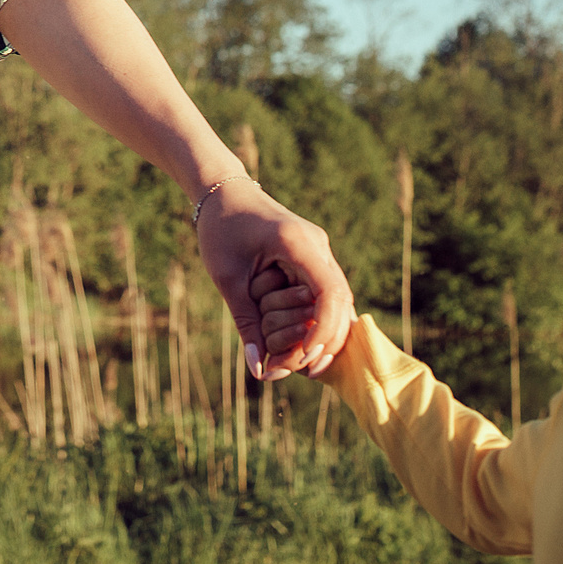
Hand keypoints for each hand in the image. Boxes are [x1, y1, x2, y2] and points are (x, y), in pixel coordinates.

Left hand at [198, 176, 354, 381]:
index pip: (330, 292)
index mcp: (298, 242)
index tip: (303, 357)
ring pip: (339, 302)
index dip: (323, 329)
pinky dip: (317, 321)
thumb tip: (259, 370)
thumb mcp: (228, 277)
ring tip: (302, 366)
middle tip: (301, 372)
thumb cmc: (221, 229)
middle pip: (341, 302)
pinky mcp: (314, 260)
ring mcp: (319, 252)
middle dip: (325, 339)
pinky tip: (304, 347)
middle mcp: (318, 247)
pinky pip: (326, 296)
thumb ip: (246, 321)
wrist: (224, 191)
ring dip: (323, 333)